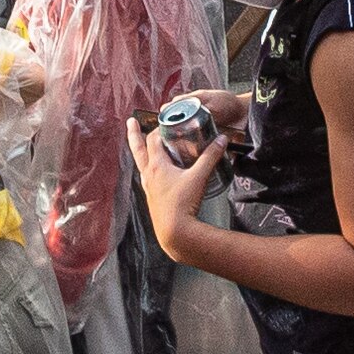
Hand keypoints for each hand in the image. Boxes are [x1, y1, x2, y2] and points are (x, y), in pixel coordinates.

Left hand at [128, 115, 222, 258]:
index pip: (152, 140)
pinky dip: (150, 169)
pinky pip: (148, 177)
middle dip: (134, 134)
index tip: (165, 121)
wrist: (175, 232)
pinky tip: (159, 172)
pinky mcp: (152, 198)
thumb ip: (211, 157)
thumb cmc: (183, 204)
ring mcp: (148, 187)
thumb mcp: (199, 177)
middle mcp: (148, 174)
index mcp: (156, 166)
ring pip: (141, 163)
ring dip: (142, 152)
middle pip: (137, 149)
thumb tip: (221, 139)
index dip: (158, 128)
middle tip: (131, 122)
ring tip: (146, 146)